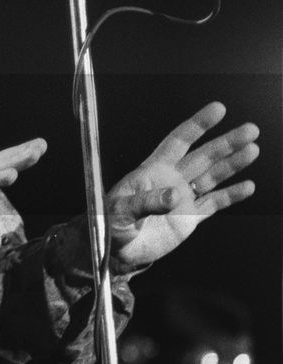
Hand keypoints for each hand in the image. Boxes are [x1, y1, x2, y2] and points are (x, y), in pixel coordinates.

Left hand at [105, 102, 258, 273]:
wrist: (116, 253)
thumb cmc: (109, 225)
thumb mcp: (120, 211)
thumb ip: (146, 202)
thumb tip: (175, 195)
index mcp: (152, 170)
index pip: (178, 141)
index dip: (198, 125)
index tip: (218, 110)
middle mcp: (171, 179)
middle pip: (203, 156)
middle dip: (226, 142)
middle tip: (250, 130)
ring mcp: (182, 198)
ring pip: (212, 176)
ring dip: (232, 163)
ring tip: (253, 150)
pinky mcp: (190, 218)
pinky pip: (214, 203)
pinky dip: (231, 195)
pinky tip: (248, 186)